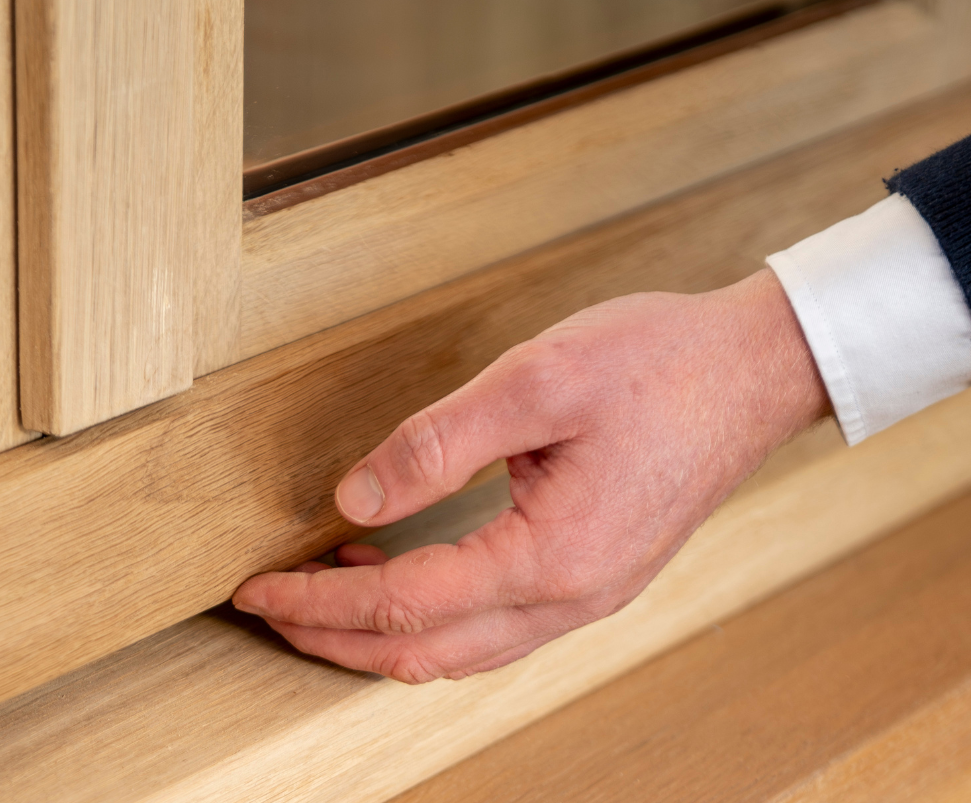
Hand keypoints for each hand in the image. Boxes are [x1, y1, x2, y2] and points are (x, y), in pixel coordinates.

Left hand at [232, 268, 829, 682]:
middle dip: (336, 639)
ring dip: (384, 636)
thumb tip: (355, 496)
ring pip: (463, 651)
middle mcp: (573, 596)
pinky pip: (497, 625)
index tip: (258, 590)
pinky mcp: (597, 573)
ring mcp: (591, 594)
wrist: (758, 368)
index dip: (318, 602)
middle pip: (426, 651)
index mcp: (554, 556)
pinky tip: (404, 573)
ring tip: (322, 604)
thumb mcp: (537, 382)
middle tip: (271, 613)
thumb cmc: (663, 365)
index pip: (404, 601)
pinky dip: (435, 616)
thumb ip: (437, 443)